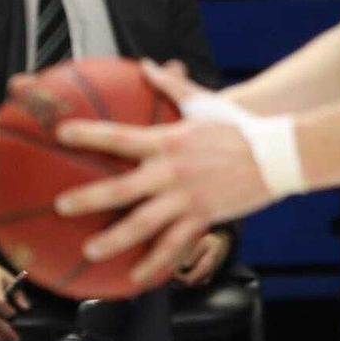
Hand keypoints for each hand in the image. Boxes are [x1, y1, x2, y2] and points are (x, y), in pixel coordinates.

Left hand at [51, 60, 272, 288]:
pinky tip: (137, 276)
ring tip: (91, 250)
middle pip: (123, 188)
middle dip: (90, 199)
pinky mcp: (204, 218)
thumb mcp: (202, 102)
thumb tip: (147, 63)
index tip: (61, 133)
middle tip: (61, 206)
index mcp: (167, 141)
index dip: (89, 134)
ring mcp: (187, 199)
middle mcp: (172, 172)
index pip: (119, 136)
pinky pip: (175, 245)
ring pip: (145, 224)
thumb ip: (170, 84)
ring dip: (117, 239)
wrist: (278, 155)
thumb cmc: (237, 127)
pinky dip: (156, 262)